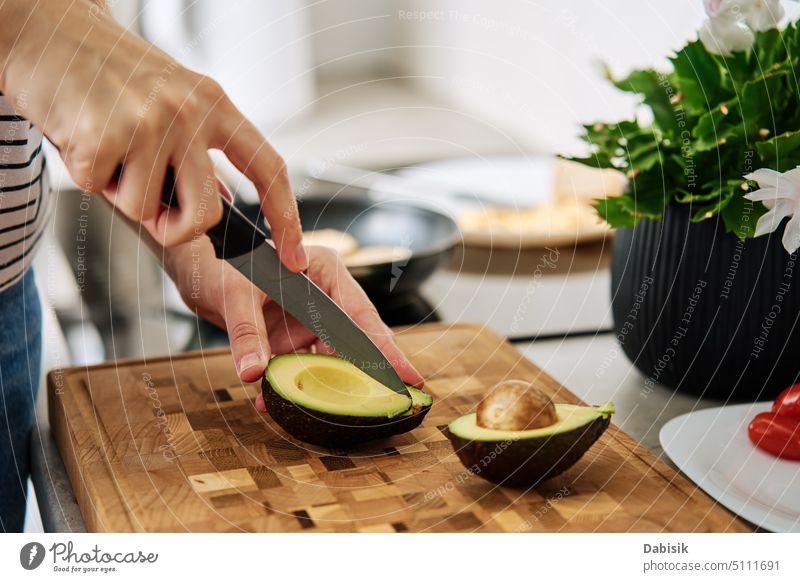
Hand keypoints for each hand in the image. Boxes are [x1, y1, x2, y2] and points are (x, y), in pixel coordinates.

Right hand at [0, 0, 306, 269]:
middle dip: (179, 228)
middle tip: (155, 210)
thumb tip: (225, 204)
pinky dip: (87, 175)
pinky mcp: (103, 135)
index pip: (269, 168)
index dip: (287, 218)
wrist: (50, 32)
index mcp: (215, 105)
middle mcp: (189, 112)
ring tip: (109, 146)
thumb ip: (201, 153)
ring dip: (122, 191)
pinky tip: (83, 137)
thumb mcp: (176, 100)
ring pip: (147, 210)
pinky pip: (100, 191)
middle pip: (208, 213)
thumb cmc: (113, 73)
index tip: (294, 253)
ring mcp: (148, 123)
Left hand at [163, 239, 424, 411]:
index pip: (361, 316)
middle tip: (394, 404)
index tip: (409, 378)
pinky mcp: (297, 337)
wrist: (202, 270)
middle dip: (365, 375)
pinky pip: (304, 367)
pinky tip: (273, 403)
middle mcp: (326, 295)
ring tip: (328, 416)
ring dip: (322, 388)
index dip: (385, 350)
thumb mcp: (235, 296)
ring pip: (331, 360)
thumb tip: (252, 374)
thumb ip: (246, 332)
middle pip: (355, 342)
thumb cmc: (224, 265)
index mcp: (325, 271)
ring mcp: (313, 318)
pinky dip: (292, 386)